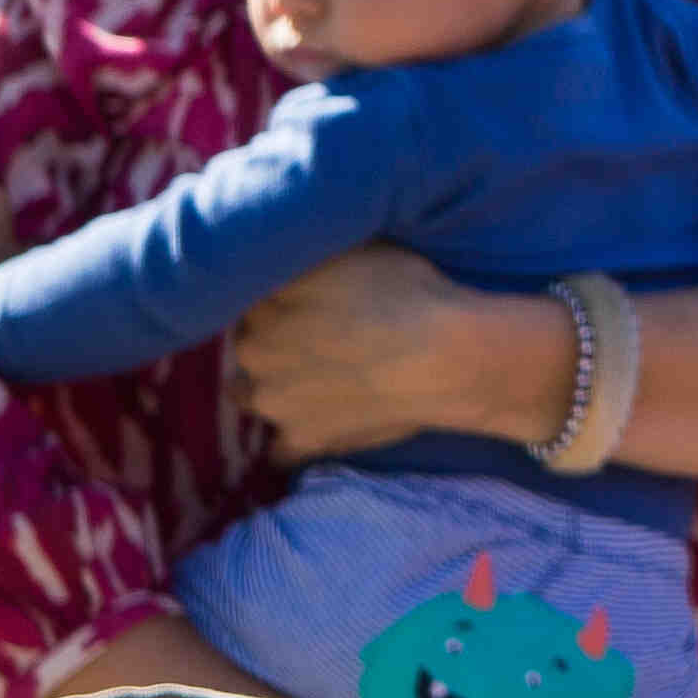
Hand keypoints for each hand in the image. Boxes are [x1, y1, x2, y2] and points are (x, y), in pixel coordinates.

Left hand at [231, 245, 568, 463]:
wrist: (446, 356)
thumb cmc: (403, 290)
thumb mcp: (349, 249)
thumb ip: (305, 255)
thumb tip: (282, 248)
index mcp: (262, 301)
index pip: (253, 295)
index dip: (282, 296)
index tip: (310, 296)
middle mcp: (254, 352)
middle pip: (251, 346)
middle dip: (273, 341)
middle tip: (319, 335)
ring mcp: (275, 402)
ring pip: (254, 395)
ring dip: (275, 387)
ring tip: (316, 379)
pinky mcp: (305, 440)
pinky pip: (281, 449)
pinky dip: (292, 440)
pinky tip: (316, 424)